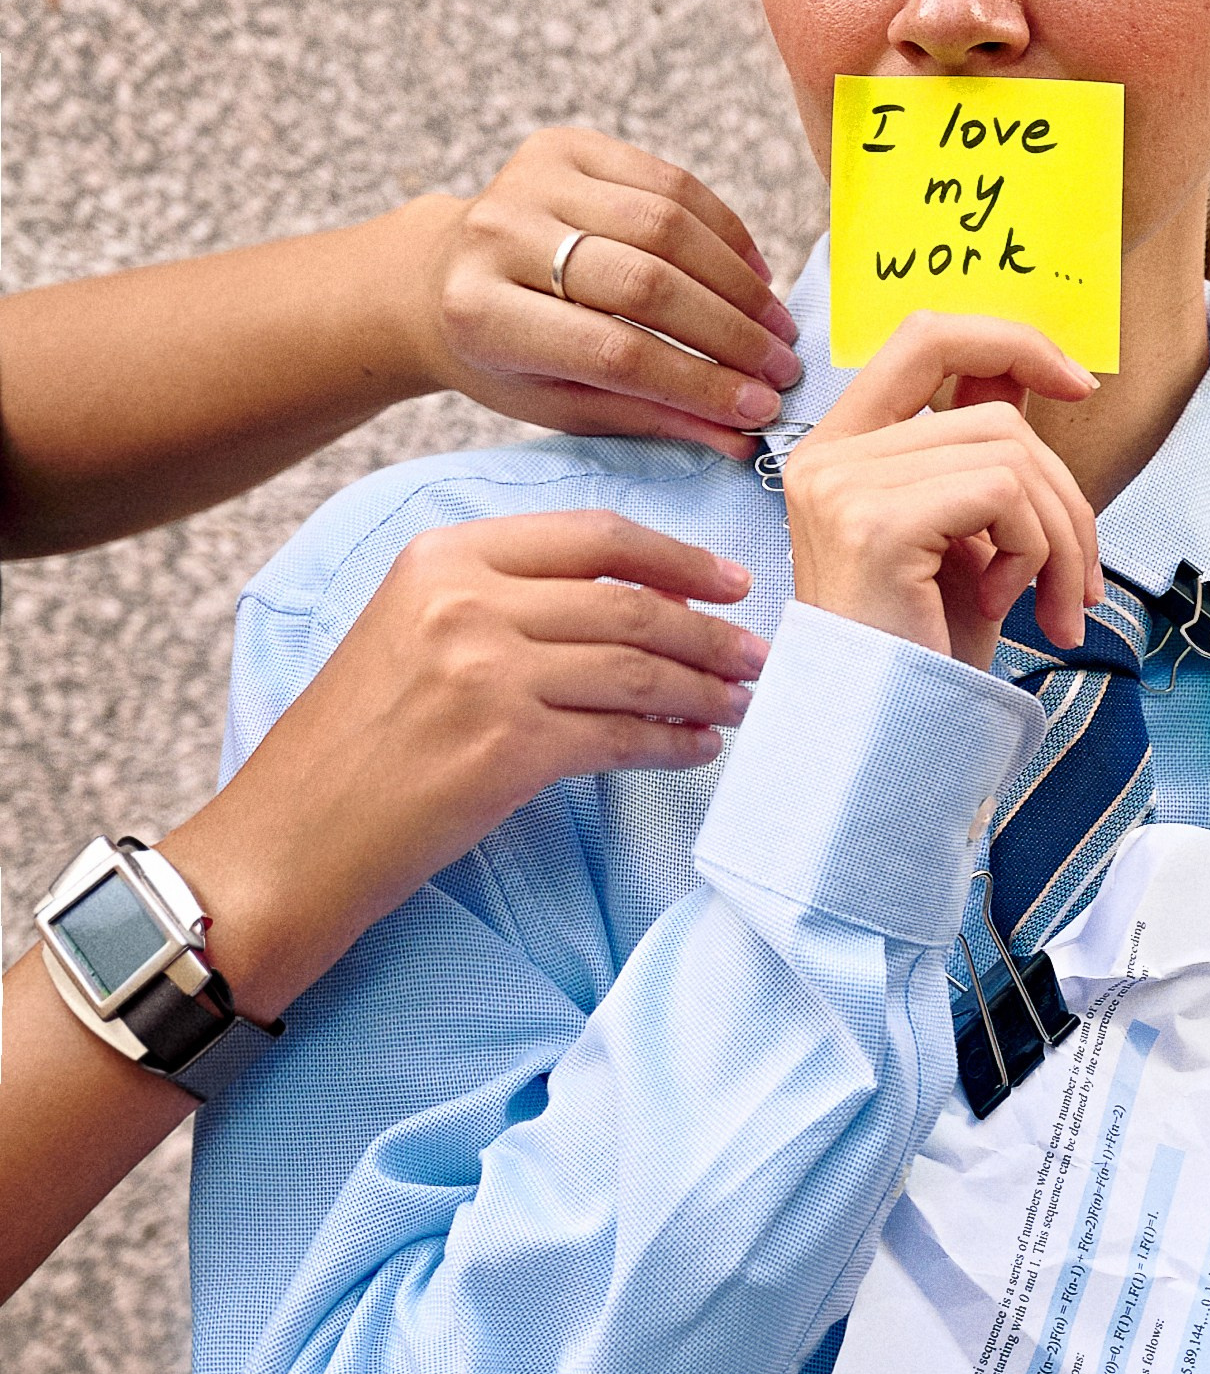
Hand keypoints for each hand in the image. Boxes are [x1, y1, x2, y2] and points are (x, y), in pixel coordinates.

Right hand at [167, 511, 766, 1020]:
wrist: (290, 839)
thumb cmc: (355, 743)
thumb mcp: (411, 631)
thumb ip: (502, 599)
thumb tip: (627, 599)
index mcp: (443, 556)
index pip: (594, 534)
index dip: (678, 557)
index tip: (729, 582)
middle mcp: (465, 602)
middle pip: (629, 602)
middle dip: (709, 630)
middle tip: (756, 655)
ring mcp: (486, 674)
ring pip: (637, 668)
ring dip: (704, 688)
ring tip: (739, 703)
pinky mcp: (506, 750)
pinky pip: (622, 736)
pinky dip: (673, 744)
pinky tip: (697, 750)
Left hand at [411, 128, 803, 455]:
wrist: (435, 277)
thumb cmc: (503, 357)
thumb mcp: (557, 404)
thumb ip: (648, 416)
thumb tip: (744, 435)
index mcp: (483, 314)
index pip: (615, 352)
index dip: (698, 381)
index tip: (760, 407)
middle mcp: (499, 236)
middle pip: (646, 282)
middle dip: (730, 333)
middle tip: (781, 368)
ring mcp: (530, 179)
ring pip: (668, 224)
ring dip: (738, 282)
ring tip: (775, 326)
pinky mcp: (563, 144)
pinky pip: (670, 181)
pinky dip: (723, 230)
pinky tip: (752, 274)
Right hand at [782, 312, 1101, 667]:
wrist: (889, 736)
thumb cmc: (926, 646)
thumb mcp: (964, 535)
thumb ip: (979, 452)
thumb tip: (1039, 371)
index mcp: (840, 448)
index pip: (925, 337)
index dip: (1011, 340)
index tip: (1079, 384)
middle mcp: (827, 456)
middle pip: (997, 417)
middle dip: (1065, 500)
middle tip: (1080, 583)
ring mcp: (843, 485)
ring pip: (1011, 455)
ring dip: (1060, 540)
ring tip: (1048, 606)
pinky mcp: (874, 524)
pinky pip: (1003, 493)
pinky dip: (1033, 552)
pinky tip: (1004, 605)